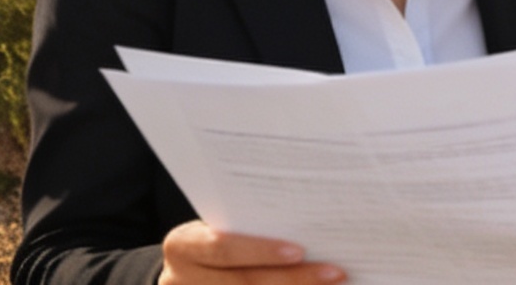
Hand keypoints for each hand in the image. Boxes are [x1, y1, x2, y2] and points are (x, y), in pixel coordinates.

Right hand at [159, 222, 340, 284]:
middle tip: (334, 273)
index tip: (300, 250)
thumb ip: (245, 235)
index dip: (260, 251)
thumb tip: (308, 237)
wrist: (188, 280)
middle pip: (243, 284)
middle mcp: (181, 281)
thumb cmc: (210, 249)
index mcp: (183, 248)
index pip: (223, 248)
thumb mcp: (215, 235)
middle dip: (293, 279)